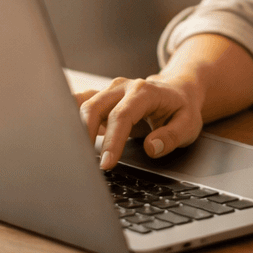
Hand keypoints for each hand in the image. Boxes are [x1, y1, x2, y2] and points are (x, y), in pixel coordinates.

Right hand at [76, 75, 203, 169]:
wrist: (177, 90)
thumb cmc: (181, 108)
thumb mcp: (188, 125)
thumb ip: (172, 137)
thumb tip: (152, 147)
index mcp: (144, 91)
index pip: (122, 116)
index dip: (112, 140)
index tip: (106, 164)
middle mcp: (122, 87)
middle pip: (94, 107)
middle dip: (85, 136)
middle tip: (85, 164)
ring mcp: (108, 91)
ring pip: (82, 105)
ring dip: (74, 128)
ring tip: (73, 155)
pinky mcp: (100, 98)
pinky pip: (78, 104)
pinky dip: (68, 118)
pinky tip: (64, 137)